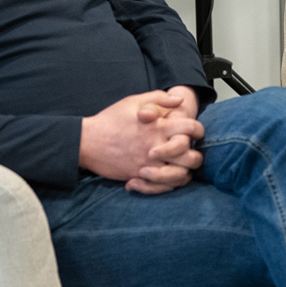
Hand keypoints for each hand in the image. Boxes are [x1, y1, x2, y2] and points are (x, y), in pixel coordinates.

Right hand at [80, 89, 205, 192]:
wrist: (87, 141)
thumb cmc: (110, 120)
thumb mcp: (134, 102)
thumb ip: (159, 99)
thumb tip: (179, 99)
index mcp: (159, 127)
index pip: (191, 129)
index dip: (198, 130)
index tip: (195, 132)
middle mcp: (157, 148)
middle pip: (192, 158)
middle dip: (195, 155)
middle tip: (189, 152)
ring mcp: (149, 165)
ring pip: (181, 176)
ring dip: (185, 172)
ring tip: (180, 166)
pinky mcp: (140, 177)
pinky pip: (163, 187)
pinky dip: (169, 184)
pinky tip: (166, 176)